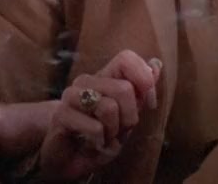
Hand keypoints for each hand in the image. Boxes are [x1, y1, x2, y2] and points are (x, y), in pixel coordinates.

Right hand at [37, 50, 161, 181]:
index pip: (125, 59)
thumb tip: (157, 64)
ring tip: (103, 138)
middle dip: (129, 118)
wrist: (66, 158)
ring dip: (113, 132)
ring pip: (109, 107)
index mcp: (104, 78)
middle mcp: (86, 82)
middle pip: (124, 89)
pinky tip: (90, 145)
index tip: (149, 104)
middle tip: (117, 131)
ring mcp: (71, 96)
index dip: (143, 79)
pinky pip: (95, 127)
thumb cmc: (97, 136)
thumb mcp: (126, 117)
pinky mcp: (61, 114)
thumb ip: (140, 93)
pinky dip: (100, 142)